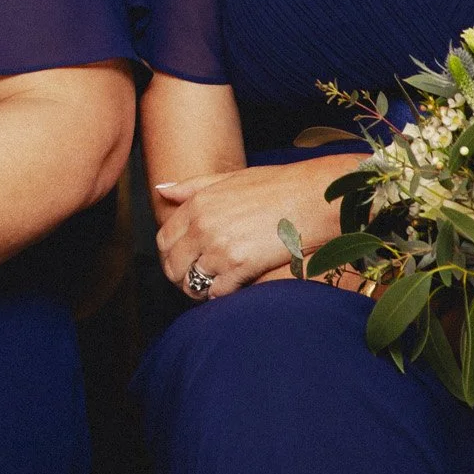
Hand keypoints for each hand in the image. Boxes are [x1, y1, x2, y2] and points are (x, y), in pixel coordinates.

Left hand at [152, 158, 342, 300]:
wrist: (311, 197)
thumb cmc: (275, 186)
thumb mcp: (229, 178)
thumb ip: (192, 186)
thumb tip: (162, 190)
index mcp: (197, 204)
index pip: (164, 240)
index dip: (171, 255)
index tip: (183, 261)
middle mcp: (203, 226)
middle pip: (173, 265)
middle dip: (181, 276)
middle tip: (196, 279)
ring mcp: (220, 246)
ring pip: (192, 282)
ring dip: (200, 289)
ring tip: (214, 286)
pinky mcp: (241, 265)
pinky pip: (216, 292)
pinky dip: (221, 294)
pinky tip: (233, 287)